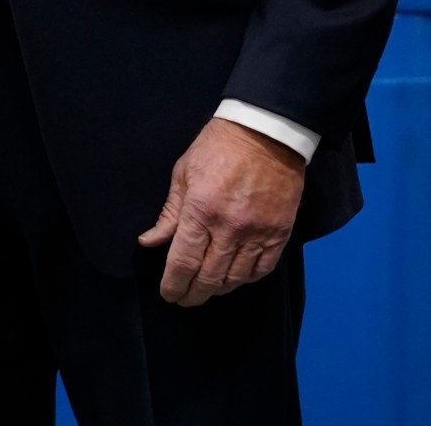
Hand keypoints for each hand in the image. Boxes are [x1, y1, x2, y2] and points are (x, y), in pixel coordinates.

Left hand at [139, 117, 305, 305]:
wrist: (266, 133)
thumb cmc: (218, 148)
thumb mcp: (183, 174)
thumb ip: (169, 214)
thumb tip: (150, 242)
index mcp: (201, 211)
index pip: (183, 262)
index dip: (173, 284)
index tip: (168, 294)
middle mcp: (229, 228)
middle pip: (209, 277)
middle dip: (193, 294)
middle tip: (184, 299)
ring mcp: (258, 233)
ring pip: (236, 278)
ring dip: (218, 289)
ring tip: (206, 289)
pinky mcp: (280, 233)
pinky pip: (263, 269)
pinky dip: (247, 279)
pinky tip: (235, 279)